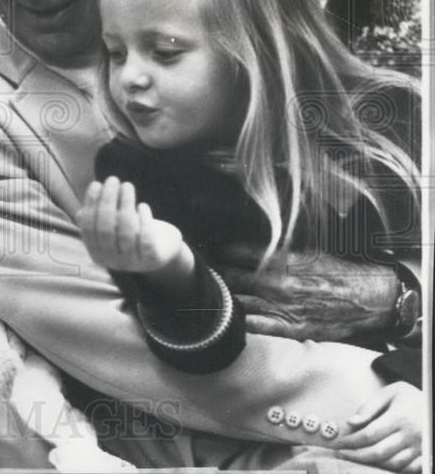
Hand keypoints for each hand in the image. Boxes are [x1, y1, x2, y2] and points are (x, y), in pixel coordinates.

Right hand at [76, 177, 187, 273]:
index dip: (91, 205)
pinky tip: (143, 206)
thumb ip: (97, 220)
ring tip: (127, 185)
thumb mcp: (112, 226)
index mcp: (97, 254)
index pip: (89, 228)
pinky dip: (144, 220)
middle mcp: (112, 262)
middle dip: (107, 201)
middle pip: (106, 229)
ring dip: (126, 204)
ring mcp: (132, 263)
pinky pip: (146, 239)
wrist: (163, 250)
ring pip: (126, 232)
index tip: (96, 184)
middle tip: (113, 179)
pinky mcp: (152, 260)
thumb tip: (82, 214)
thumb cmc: (131, 231)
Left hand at [211, 244, 398, 341]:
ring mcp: (282, 306)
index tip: (204, 251)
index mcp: (280, 258)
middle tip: (200, 273)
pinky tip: (225, 318)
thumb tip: (244, 244)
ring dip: (221, 298)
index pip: (233, 251)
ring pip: (237, 301)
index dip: (216, 251)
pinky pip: (253, 326)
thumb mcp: (305, 249)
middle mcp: (277, 282)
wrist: (371, 298)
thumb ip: (274, 249)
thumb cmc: (339, 271)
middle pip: (229, 276)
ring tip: (206, 296)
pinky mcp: (290, 328)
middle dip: (213, 273)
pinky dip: (237, 321)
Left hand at [337, 382, 422, 472]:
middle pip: (379, 452)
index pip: (370, 434)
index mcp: (400, 417)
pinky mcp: (426, 455)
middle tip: (342, 453)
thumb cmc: (411, 397)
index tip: (340, 443)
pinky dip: (392, 468)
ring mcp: (421, 447)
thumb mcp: (391, 392)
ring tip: (358, 457)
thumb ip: (369, 406)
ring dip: (373, 463)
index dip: (352, 441)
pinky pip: (408, 468)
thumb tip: (351, 422)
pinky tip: (380, 462)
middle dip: (357, 455)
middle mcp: (411, 434)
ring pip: (392, 463)